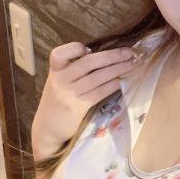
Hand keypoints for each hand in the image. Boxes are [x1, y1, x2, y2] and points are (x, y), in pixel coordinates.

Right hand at [31, 41, 141, 158]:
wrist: (46, 129)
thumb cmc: (56, 103)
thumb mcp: (58, 83)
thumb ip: (72, 71)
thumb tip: (101, 58)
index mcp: (54, 71)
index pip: (59, 54)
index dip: (74, 48)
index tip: (89, 49)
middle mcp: (60, 80)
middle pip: (87, 63)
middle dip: (111, 56)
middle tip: (130, 52)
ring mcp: (68, 94)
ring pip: (97, 77)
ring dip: (117, 69)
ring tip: (133, 65)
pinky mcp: (77, 108)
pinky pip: (98, 93)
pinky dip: (112, 85)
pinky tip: (123, 82)